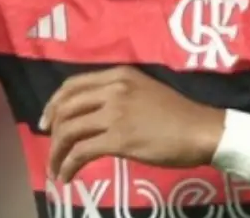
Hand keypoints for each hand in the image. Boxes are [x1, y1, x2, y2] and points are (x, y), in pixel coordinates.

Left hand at [41, 66, 225, 182]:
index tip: (48, 121)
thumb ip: (117, 96)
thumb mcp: (144, 91)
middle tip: (50, 148)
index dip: (54, 103)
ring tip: (57, 168)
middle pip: (66, 108)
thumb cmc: (178, 114)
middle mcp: (113, 90)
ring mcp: (115, 114)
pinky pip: (81, 152)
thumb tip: (92, 116)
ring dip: (57, 153)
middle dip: (52, 131)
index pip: (73, 84)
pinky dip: (69, 166)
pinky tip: (68, 176)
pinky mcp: (119, 139)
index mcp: (119, 75)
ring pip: (69, 131)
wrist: (201, 130)